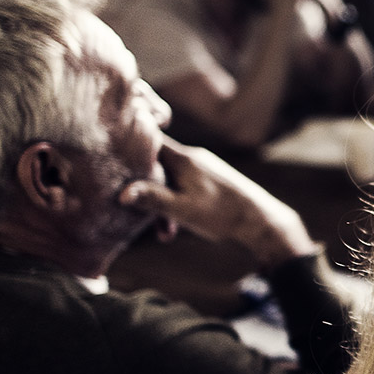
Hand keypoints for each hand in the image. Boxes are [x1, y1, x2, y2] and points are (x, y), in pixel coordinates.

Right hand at [120, 139, 315, 269]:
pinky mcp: (210, 179)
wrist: (260, 221)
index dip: (130, 147)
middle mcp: (192, 157)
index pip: (149, 140)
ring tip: (167, 233)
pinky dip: (177, 203)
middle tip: (141, 217)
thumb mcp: (183, 209)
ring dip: (163, 204)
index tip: (113, 160)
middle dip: (146, 191)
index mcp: (183, 158)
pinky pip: (183, 186)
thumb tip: (122, 194)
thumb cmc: (222, 213)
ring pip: (170, 180)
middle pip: (157, 165)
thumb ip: (153, 199)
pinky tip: (178, 227)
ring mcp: (202, 167)